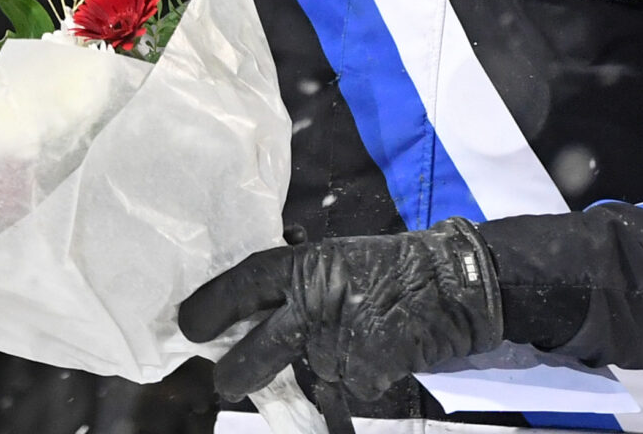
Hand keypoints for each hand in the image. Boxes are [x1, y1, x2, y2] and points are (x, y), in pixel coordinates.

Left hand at [182, 220, 504, 402]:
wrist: (454, 283)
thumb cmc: (394, 266)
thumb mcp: (338, 259)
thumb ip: (301, 284)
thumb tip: (260, 313)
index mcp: (306, 266)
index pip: (247, 283)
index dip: (214, 304)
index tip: (189, 325)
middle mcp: (316, 302)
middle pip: (262, 346)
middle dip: (239, 368)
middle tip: (223, 381)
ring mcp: (341, 340)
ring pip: (317, 366)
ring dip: (329, 361)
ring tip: (361, 331)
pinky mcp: (367, 370)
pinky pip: (353, 383)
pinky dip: (363, 375)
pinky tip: (383, 349)